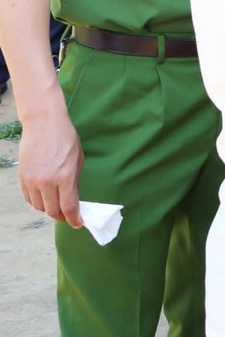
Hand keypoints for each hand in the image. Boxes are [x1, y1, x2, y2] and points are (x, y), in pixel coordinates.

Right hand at [18, 106, 84, 227]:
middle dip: (62, 217)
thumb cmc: (66, 139)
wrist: (44, 124)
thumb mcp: (78, 160)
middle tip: (69, 216)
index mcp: (65, 177)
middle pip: (52, 211)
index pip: (69, 208)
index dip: (75, 219)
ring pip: (39, 207)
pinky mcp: (23, 177)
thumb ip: (74, 181)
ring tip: (57, 205)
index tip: (79, 223)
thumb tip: (73, 199)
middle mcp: (47, 182)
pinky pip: (29, 198)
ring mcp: (32, 180)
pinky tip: (45, 197)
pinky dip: (37, 201)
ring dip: (49, 209)